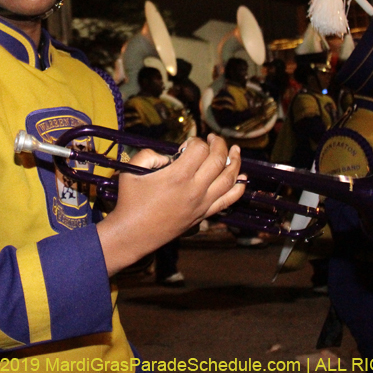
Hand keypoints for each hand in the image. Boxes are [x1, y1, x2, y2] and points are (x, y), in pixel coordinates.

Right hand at [97, 134, 244, 275]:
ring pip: (228, 178)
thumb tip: (169, 156)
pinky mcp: (203, 214)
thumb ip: (150, 154)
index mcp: (177, 176)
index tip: (187, 143)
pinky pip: (228, 200)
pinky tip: (242, 177)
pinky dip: (239, 187)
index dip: (196, 140)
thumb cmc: (130, 201)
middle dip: (218, 144)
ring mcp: (202, 203)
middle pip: (218, 160)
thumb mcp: (131, 170)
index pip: (199, 149)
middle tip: (214, 138)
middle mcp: (194, 189)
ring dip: (235, 161)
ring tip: (235, 150)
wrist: (133, 234)